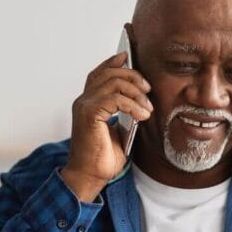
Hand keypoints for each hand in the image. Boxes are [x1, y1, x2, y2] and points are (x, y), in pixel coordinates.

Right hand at [61, 51, 153, 200]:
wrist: (91, 175)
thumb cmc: (103, 158)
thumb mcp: (119, 130)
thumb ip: (124, 113)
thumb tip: (140, 101)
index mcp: (88, 103)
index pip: (99, 74)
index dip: (112, 62)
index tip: (127, 56)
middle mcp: (83, 101)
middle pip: (109, 74)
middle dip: (132, 77)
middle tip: (148, 89)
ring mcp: (84, 106)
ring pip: (114, 83)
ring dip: (136, 93)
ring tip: (148, 108)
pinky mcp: (89, 114)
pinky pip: (115, 99)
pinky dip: (133, 105)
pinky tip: (142, 115)